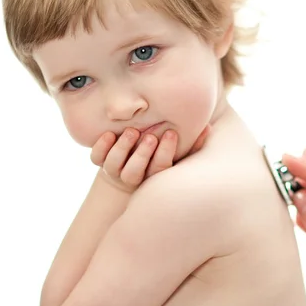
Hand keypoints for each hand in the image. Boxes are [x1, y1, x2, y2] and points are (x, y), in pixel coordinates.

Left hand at [91, 125, 210, 193]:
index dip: (165, 152)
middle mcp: (133, 177)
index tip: (172, 133)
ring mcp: (114, 170)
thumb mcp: (178, 152)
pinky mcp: (101, 161)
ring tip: (131, 132)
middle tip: (150, 135)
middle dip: (142, 155)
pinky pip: (96, 157)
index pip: (160, 169)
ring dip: (122, 149)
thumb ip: (193, 143)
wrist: (129, 169)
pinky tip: (109, 133)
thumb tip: (209, 128)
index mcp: (153, 176)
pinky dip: (101, 147)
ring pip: (114, 165)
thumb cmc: (160, 156)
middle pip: (134, 173)